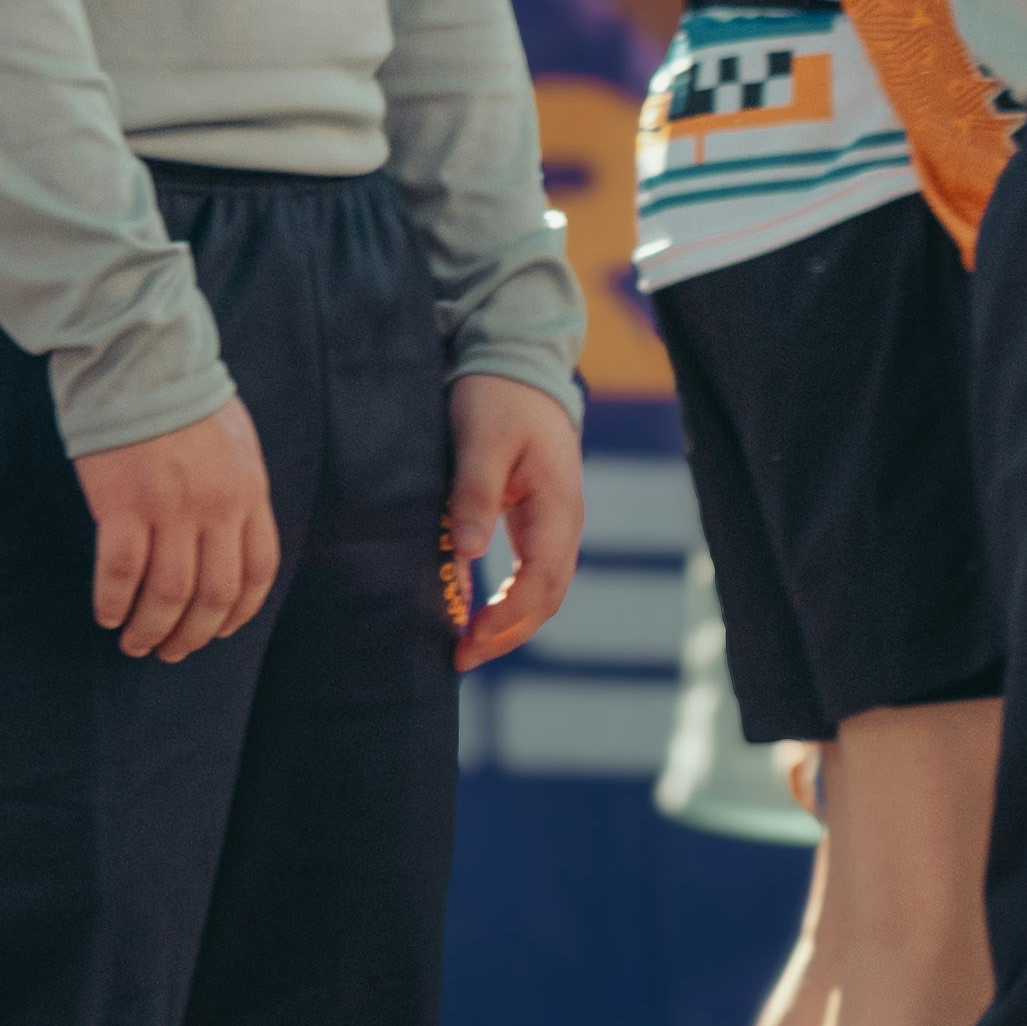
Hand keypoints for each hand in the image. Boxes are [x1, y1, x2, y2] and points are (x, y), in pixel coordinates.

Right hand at [73, 397, 279, 661]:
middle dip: (193, 634)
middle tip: (170, 652)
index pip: (257, 571)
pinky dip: (113, 602)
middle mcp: (216, 508)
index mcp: (249, 493)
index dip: (238, 612)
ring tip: (134, 644)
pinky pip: (120, 573)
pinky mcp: (123, 504)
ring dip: (151, 629)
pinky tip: (106, 614)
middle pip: (213, 594)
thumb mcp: (236, 444)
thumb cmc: (183, 398)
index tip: (217, 631)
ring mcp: (170, 509)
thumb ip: (238, 492)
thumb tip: (230, 535)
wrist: (140, 359)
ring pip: (168, 594)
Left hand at [442, 373, 586, 670]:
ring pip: (544, 591)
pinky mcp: (540, 523)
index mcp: (558, 505)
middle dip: (508, 633)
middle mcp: (566, 522)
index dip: (509, 616)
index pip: (542, 579)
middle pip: (548, 597)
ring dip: (510, 624)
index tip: (469, 637)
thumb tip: (471, 554)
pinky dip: (509, 602)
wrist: (519, 367)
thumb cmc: (498, 398)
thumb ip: (475, 494)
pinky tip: (477, 614)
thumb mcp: (480, 440)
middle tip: (460, 659)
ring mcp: (557, 524)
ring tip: (467, 648)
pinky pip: (533, 575)